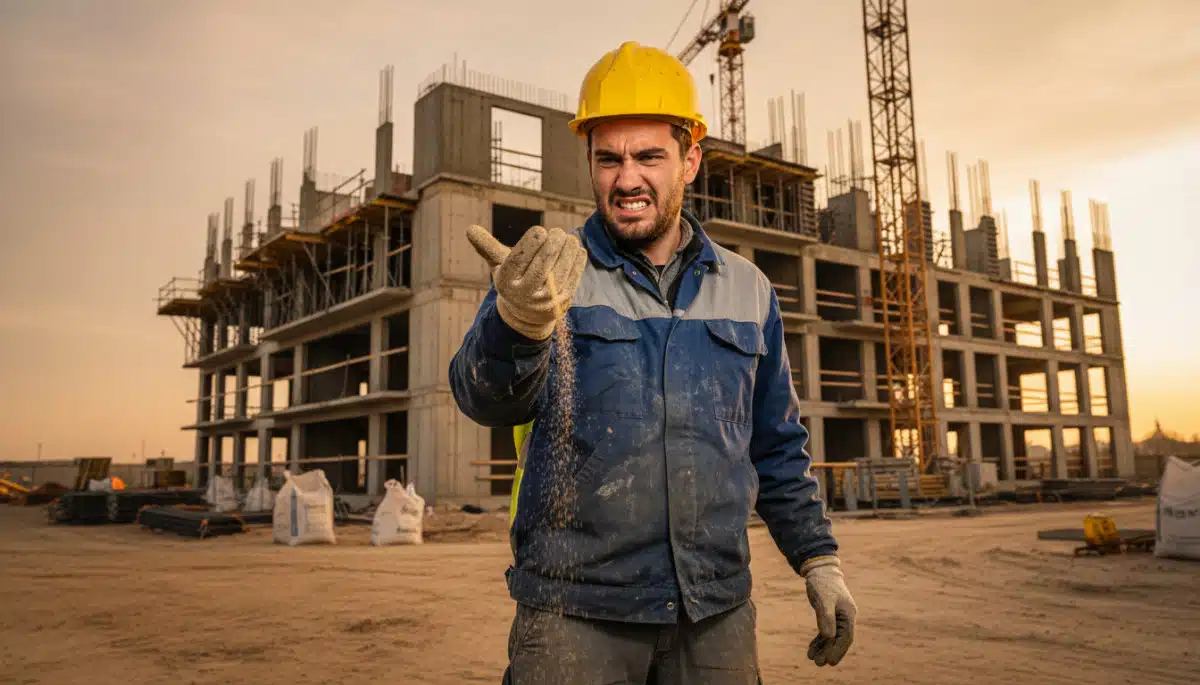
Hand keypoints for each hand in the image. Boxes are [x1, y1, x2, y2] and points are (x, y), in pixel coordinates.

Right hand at [466, 225, 587, 340]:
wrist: (526, 315)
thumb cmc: (514, 280)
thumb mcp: (499, 265)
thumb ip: (488, 247)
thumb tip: (470, 228)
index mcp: (506, 282)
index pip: (519, 259)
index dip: (531, 243)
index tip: (539, 230)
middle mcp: (525, 294)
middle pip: (542, 264)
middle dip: (553, 244)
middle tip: (557, 232)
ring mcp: (546, 300)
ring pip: (561, 270)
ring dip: (568, 250)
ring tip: (568, 238)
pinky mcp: (563, 302)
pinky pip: (573, 278)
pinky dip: (577, 262)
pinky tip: (577, 249)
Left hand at [800, 556, 856, 666]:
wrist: (819, 570)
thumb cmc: (823, 583)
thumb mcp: (824, 600)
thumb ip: (826, 618)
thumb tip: (828, 637)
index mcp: (848, 614)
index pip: (846, 637)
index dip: (839, 650)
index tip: (831, 661)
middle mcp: (845, 617)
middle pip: (839, 639)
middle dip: (830, 652)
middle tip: (819, 663)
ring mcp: (837, 617)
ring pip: (832, 637)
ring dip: (823, 648)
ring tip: (812, 658)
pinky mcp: (829, 616)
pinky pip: (825, 632)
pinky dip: (819, 641)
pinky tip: (811, 649)